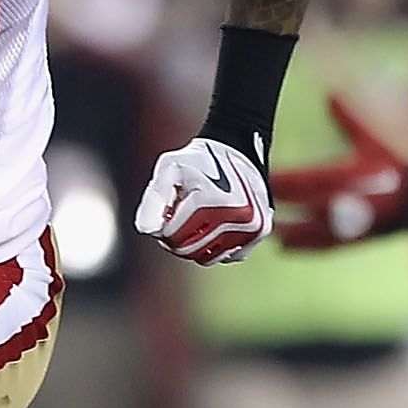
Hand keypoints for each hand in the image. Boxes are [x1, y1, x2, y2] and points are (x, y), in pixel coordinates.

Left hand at [136, 138, 272, 263]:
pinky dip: (217, 245)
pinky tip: (214, 223)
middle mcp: (239, 216)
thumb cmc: (198, 160)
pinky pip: (228, 255)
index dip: (161, 227)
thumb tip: (146, 231)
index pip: (172, 235)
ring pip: (207, 257)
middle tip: (175, 219)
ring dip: (194, 244)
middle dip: (175, 239)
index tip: (165, 211)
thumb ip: (154, 198)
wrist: (238, 149)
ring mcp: (253, 226)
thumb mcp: (169, 168)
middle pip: (189, 250)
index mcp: (214, 200)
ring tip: (193, 220)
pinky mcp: (261, 232)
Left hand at [271, 97, 407, 250]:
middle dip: (277, 202)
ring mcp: (351, 226)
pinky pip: (323, 247)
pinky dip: (303, 248)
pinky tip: (285, 248)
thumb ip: (349, 119)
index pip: (305, 178)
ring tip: (263, 228)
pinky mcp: (355, 240)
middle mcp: (346, 203)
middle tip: (250, 202)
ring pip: (309, 231)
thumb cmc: (399, 166)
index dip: (281, 179)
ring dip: (285, 230)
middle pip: (302, 204)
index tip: (259, 175)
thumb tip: (329, 93)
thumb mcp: (375, 140)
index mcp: (349, 177)